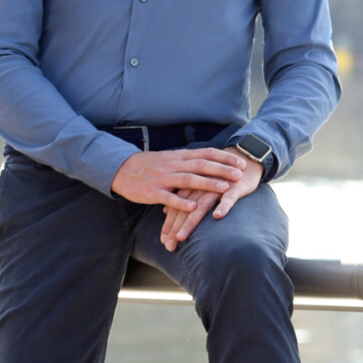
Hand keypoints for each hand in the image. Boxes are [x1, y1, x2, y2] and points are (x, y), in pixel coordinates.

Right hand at [111, 148, 245, 212]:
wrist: (122, 170)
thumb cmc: (150, 166)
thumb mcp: (170, 159)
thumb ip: (188, 160)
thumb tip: (210, 160)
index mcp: (179, 156)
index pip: (206, 153)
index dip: (224, 157)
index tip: (241, 162)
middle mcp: (173, 165)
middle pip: (201, 165)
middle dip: (222, 169)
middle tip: (240, 174)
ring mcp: (163, 178)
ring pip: (188, 180)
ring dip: (208, 184)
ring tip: (225, 189)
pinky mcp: (152, 192)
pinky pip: (169, 198)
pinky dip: (182, 203)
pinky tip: (193, 208)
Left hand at [157, 153, 258, 250]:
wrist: (242, 159)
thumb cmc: (218, 177)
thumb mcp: (198, 187)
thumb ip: (182, 198)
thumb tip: (166, 210)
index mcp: (191, 186)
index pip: (176, 207)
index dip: (169, 224)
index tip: (163, 241)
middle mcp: (200, 186)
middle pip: (184, 209)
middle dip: (175, 228)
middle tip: (169, 246)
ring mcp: (217, 186)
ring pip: (201, 205)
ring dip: (190, 221)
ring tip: (182, 236)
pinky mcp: (234, 186)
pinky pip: (228, 197)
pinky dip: (223, 205)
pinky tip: (217, 216)